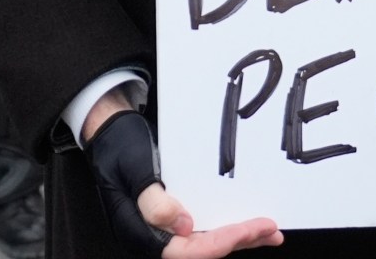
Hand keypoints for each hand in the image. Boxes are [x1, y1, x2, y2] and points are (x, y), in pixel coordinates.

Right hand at [82, 106, 279, 258]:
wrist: (105, 129)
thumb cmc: (116, 145)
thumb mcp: (134, 168)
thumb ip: (154, 200)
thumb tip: (183, 226)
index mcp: (137, 230)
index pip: (184, 251)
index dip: (220, 242)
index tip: (247, 229)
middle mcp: (150, 235)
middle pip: (200, 250)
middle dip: (238, 241)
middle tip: (269, 230)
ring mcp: (161, 227)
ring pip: (204, 242)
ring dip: (237, 237)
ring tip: (267, 231)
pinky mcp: (170, 217)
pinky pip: (201, 230)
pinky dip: (224, 227)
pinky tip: (242, 224)